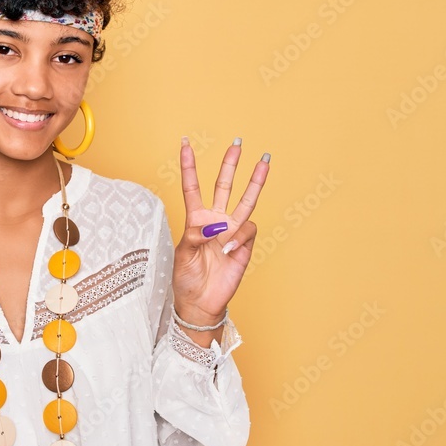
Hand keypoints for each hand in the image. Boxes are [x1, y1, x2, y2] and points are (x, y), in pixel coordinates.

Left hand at [172, 137, 269, 326]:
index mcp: (196, 219)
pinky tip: (229, 248)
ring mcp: (232, 232)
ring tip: (264, 162)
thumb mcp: (181, 254)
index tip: (185, 144)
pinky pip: (248, 230)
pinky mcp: (245, 245)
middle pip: (224, 187)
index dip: (189, 166)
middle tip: (237, 143)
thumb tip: (212, 226)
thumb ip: (193, 235)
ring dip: (255, 182)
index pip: (192, 188)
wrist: (201, 302)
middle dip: (231, 165)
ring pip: (246, 201)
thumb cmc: (187, 278)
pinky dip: (238, 236)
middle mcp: (216, 221)